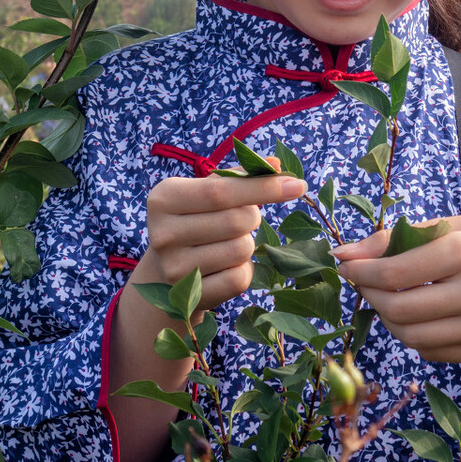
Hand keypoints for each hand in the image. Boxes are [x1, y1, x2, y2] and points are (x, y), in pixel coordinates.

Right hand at [134, 168, 307, 313]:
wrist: (167, 273)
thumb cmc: (196, 220)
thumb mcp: (207, 192)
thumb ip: (239, 176)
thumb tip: (276, 165)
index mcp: (164, 198)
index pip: (221, 190)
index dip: (263, 188)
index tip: (297, 185)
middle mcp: (163, 233)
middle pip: (236, 220)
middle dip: (253, 217)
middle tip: (243, 219)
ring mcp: (174, 267)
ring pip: (240, 250)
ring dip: (246, 244)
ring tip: (227, 243)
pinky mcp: (191, 296)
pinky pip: (239, 278)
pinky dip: (244, 270)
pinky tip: (226, 266)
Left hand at [333, 213, 460, 361]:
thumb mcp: (452, 225)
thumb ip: (397, 238)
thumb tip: (343, 253)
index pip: (394, 273)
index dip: (359, 272)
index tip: (345, 265)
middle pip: (398, 310)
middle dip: (369, 298)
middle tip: (363, 284)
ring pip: (412, 338)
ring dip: (388, 320)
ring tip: (387, 299)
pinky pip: (433, 352)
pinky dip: (414, 335)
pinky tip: (418, 315)